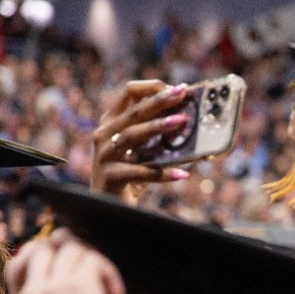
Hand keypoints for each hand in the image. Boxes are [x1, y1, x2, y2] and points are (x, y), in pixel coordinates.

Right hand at [7, 231, 128, 293]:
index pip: (15, 265)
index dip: (40, 257)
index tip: (64, 265)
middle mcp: (32, 293)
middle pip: (41, 247)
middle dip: (66, 248)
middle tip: (90, 264)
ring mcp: (53, 286)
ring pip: (71, 247)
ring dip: (94, 260)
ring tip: (109, 287)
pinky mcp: (78, 283)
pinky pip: (94, 258)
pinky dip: (110, 272)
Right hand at [92, 80, 192, 201]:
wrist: (109, 205)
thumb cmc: (130, 175)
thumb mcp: (143, 150)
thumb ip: (157, 135)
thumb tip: (189, 121)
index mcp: (112, 122)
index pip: (128, 93)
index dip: (152, 88)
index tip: (177, 89)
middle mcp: (105, 134)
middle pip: (133, 112)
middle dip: (158, 101)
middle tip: (182, 94)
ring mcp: (105, 155)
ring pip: (132, 136)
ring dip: (158, 127)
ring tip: (182, 122)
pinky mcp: (110, 176)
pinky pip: (139, 172)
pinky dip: (162, 173)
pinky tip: (182, 175)